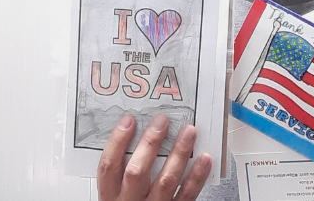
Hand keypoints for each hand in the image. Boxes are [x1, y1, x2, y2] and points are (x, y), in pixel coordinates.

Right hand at [97, 114, 211, 200]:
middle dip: (150, 143)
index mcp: (110, 197)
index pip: (109, 166)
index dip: (118, 141)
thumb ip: (122, 173)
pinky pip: (187, 195)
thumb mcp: (116, 196)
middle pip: (137, 171)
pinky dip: (197, 176)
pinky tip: (204, 158)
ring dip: (179, 153)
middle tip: (162, 122)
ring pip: (166, 180)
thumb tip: (138, 137)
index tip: (129, 121)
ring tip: (189, 132)